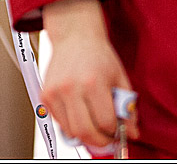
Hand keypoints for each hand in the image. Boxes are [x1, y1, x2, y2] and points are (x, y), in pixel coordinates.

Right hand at [41, 0, 138, 147]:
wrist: (74, 37)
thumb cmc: (99, 56)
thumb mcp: (120, 78)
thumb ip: (128, 108)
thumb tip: (132, 133)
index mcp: (93, 82)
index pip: (106, 122)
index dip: (115, 131)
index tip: (118, 130)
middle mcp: (71, 88)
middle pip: (86, 131)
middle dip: (100, 140)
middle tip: (107, 136)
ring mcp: (55, 92)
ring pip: (71, 131)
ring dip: (85, 134)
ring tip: (94, 125)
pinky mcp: (45, 94)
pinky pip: (59, 122)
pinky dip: (71, 125)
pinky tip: (80, 114)